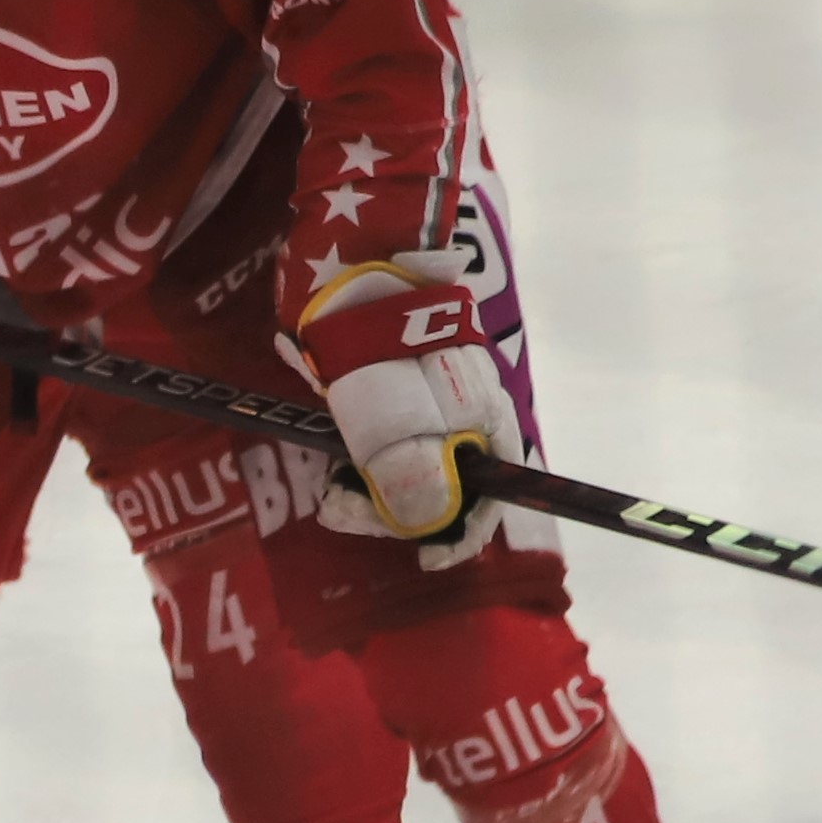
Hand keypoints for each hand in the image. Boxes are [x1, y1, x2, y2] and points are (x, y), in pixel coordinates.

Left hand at [297, 264, 515, 558]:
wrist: (356, 263)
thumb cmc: (385, 343)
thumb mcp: (399, 415)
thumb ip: (413, 472)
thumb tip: (426, 525)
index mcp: (487, 426)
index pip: (489, 500)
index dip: (457, 536)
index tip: (422, 559)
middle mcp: (466, 420)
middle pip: (443, 491)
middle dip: (394, 513)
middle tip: (340, 509)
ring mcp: (429, 404)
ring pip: (408, 470)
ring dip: (370, 491)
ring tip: (332, 493)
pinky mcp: (392, 390)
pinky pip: (383, 444)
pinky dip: (359, 463)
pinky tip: (333, 467)